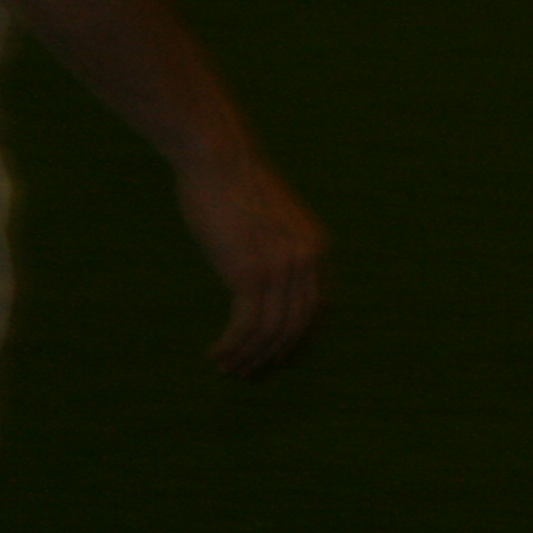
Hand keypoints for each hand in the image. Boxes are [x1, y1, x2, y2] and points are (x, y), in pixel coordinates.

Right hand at [175, 152, 328, 377]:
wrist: (221, 160)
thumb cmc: (236, 188)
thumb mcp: (270, 222)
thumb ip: (276, 250)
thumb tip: (262, 282)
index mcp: (317, 247)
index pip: (317, 308)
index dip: (298, 338)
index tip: (277, 357)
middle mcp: (308, 260)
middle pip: (296, 326)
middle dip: (272, 355)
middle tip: (247, 372)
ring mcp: (281, 267)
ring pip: (271, 331)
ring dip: (248, 356)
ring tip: (227, 369)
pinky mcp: (250, 273)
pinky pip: (247, 325)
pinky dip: (232, 346)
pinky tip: (215, 355)